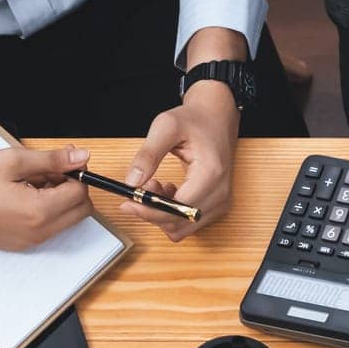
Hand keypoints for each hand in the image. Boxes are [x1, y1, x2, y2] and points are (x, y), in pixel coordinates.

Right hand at [0, 145, 93, 250]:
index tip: (62, 162)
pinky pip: (49, 228)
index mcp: (39, 211)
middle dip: (73, 188)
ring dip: (60, 200)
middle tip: (50, 172)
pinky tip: (24, 196)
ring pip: (67, 219)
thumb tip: (81, 157)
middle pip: (81, 210)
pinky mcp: (22, 245)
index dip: (75, 173)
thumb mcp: (14, 161)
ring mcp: (30, 242)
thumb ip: (53, 159)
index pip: (81, 192)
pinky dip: (47, 211)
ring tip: (32, 182)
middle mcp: (38, 232)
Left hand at [122, 81, 239, 240]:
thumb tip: (132, 182)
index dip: (148, 210)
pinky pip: (188, 224)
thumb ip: (148, 155)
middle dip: (152, 211)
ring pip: (181, 228)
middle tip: (140, 187)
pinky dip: (171, 214)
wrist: (216, 119)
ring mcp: (221, 202)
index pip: (177, 209)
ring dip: (160, 213)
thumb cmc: (195, 121)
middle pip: (178, 223)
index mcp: (211, 173)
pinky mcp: (217, 206)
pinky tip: (167, 191)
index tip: (127, 202)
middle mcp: (220, 192)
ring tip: (155, 185)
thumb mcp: (166, 127)